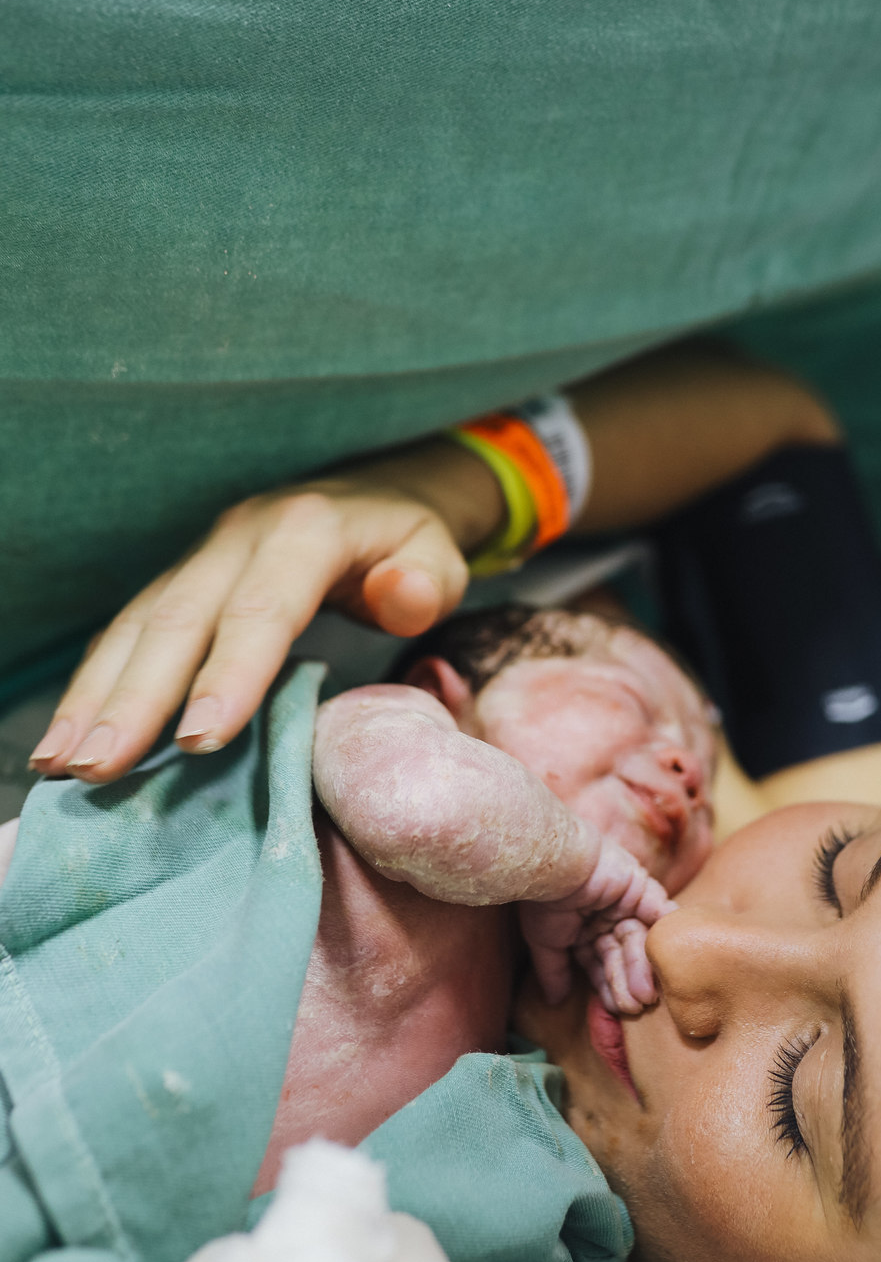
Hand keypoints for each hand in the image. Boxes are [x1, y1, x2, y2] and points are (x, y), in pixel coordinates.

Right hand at [30, 441, 503, 786]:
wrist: (373, 495)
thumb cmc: (408, 545)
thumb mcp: (438, 556)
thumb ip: (426, 581)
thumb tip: (402, 594)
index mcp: (307, 531)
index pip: (263, 608)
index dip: (230, 673)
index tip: (200, 739)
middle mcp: (240, 538)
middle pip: (180, 619)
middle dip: (137, 697)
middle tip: (100, 766)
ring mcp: (202, 558)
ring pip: (138, 625)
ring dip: (96, 696)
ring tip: (61, 762)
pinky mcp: (180, 582)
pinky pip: (129, 632)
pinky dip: (95, 685)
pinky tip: (68, 739)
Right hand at [520, 836, 674, 1015]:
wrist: (556, 865)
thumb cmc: (544, 901)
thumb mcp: (545, 942)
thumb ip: (554, 971)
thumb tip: (554, 1001)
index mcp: (585, 929)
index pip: (600, 964)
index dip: (607, 987)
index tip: (615, 1010)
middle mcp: (607, 917)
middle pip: (621, 955)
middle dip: (626, 982)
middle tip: (634, 1007)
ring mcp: (626, 903)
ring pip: (637, 941)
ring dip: (640, 969)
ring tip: (643, 995)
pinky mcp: (643, 890)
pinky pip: (661, 913)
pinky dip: (665, 934)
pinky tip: (668, 958)